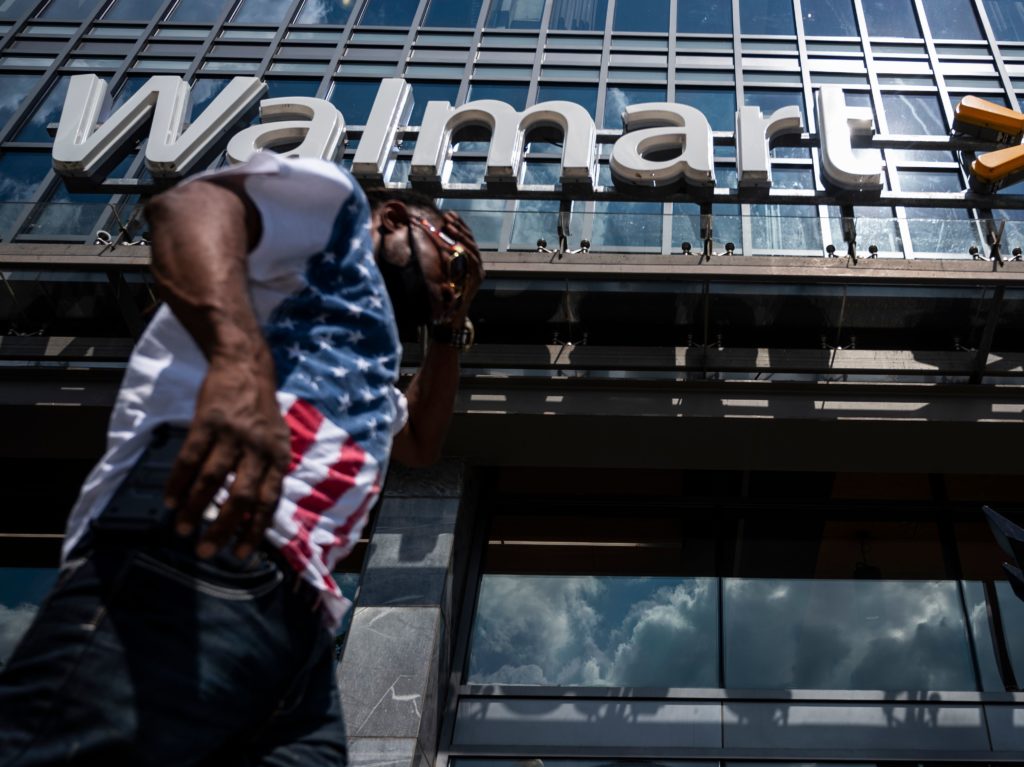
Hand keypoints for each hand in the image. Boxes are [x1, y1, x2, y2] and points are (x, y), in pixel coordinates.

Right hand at [164, 350, 289, 558]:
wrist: (246, 367)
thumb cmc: (260, 410)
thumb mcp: (277, 439)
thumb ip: (268, 471)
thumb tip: (255, 512)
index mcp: (278, 456)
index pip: (269, 501)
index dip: (254, 530)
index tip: (240, 555)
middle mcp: (259, 448)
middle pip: (241, 496)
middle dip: (223, 528)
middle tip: (206, 551)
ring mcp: (233, 434)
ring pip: (212, 480)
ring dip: (196, 508)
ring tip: (183, 529)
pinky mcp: (208, 422)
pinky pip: (190, 458)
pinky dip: (179, 482)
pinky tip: (170, 500)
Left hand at [441, 210, 484, 323]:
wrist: (452, 315)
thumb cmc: (445, 295)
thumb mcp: (443, 272)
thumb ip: (443, 257)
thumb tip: (433, 237)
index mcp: (470, 261)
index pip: (466, 238)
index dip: (459, 225)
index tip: (449, 214)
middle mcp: (477, 265)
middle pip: (470, 240)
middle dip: (459, 227)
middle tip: (448, 216)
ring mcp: (479, 271)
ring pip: (472, 248)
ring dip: (460, 236)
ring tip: (449, 226)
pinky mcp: (477, 278)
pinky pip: (472, 261)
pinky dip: (465, 251)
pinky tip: (457, 244)